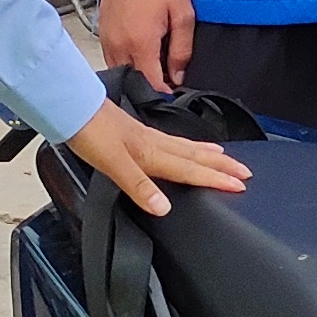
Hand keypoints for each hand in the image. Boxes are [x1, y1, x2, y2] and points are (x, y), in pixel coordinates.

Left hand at [63, 102, 250, 214]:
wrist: (71, 109)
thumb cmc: (90, 135)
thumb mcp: (112, 164)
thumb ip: (139, 186)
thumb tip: (164, 208)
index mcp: (152, 153)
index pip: (191, 170)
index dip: (215, 179)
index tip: (240, 185)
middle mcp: (154, 144)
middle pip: (195, 156)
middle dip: (221, 165)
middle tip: (245, 172)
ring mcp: (146, 137)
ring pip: (185, 147)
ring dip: (207, 154)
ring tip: (223, 156)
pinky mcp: (135, 133)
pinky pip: (171, 142)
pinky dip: (186, 146)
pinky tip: (181, 146)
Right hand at [99, 0, 194, 90]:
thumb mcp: (182, 13)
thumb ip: (181, 49)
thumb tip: (177, 76)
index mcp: (140, 45)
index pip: (151, 85)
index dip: (165, 94)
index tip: (176, 94)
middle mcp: (119, 47)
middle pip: (133, 82)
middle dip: (150, 86)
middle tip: (167, 82)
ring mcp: (106, 39)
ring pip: (120, 71)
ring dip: (136, 75)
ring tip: (154, 69)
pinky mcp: (101, 30)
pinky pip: (112, 57)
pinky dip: (125, 63)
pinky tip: (139, 54)